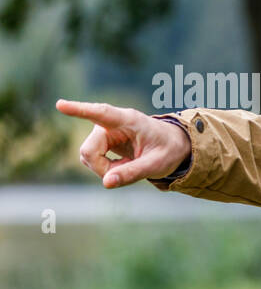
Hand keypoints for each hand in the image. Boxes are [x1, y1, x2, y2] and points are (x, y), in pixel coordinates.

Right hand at [56, 100, 191, 187]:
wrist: (172, 145)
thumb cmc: (167, 150)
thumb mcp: (157, 164)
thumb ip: (133, 173)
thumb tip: (106, 183)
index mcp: (128, 120)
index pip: (100, 113)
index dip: (79, 110)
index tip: (60, 105)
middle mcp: (110, 124)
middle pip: (88, 150)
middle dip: (102, 168)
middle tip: (128, 174)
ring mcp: (103, 133)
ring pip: (87, 157)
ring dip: (105, 169)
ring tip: (130, 166)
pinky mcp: (101, 142)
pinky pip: (93, 160)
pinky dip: (106, 169)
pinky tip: (125, 165)